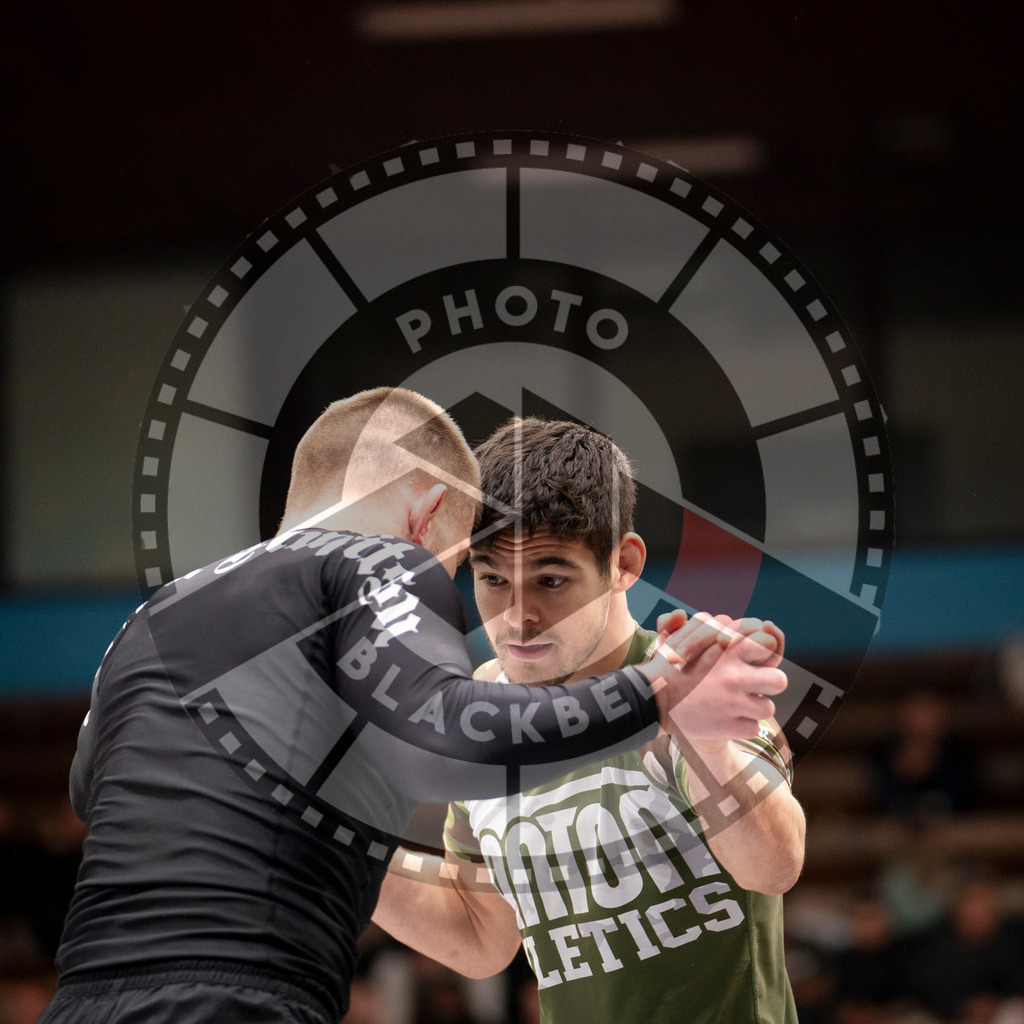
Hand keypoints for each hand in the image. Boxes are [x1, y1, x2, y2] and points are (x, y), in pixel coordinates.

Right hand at [642, 612, 786, 742]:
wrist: (651, 700)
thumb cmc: (668, 667)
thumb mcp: (681, 637)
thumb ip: (700, 624)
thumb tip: (722, 620)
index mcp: (729, 650)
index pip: (769, 644)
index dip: (765, 652)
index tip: (754, 658)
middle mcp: (735, 675)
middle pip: (778, 680)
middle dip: (769, 684)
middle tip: (755, 686)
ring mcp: (733, 703)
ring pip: (767, 708)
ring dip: (754, 708)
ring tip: (738, 706)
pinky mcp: (728, 726)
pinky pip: (753, 729)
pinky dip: (741, 727)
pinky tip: (727, 720)